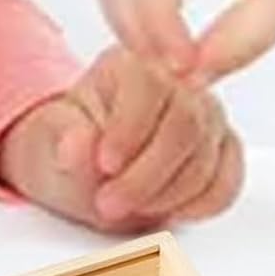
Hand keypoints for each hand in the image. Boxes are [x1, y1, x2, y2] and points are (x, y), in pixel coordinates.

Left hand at [0, 46, 242, 228]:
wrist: (82, 171)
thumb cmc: (67, 148)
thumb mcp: (47, 142)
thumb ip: (62, 140)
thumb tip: (76, 145)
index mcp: (131, 63)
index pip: (149, 84)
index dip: (129, 130)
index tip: (104, 166)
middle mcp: (177, 83)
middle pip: (186, 122)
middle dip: (147, 176)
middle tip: (109, 204)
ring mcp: (205, 115)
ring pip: (208, 156)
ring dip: (167, 196)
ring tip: (129, 209)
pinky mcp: (222, 150)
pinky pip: (228, 180)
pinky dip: (201, 205)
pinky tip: (170, 212)